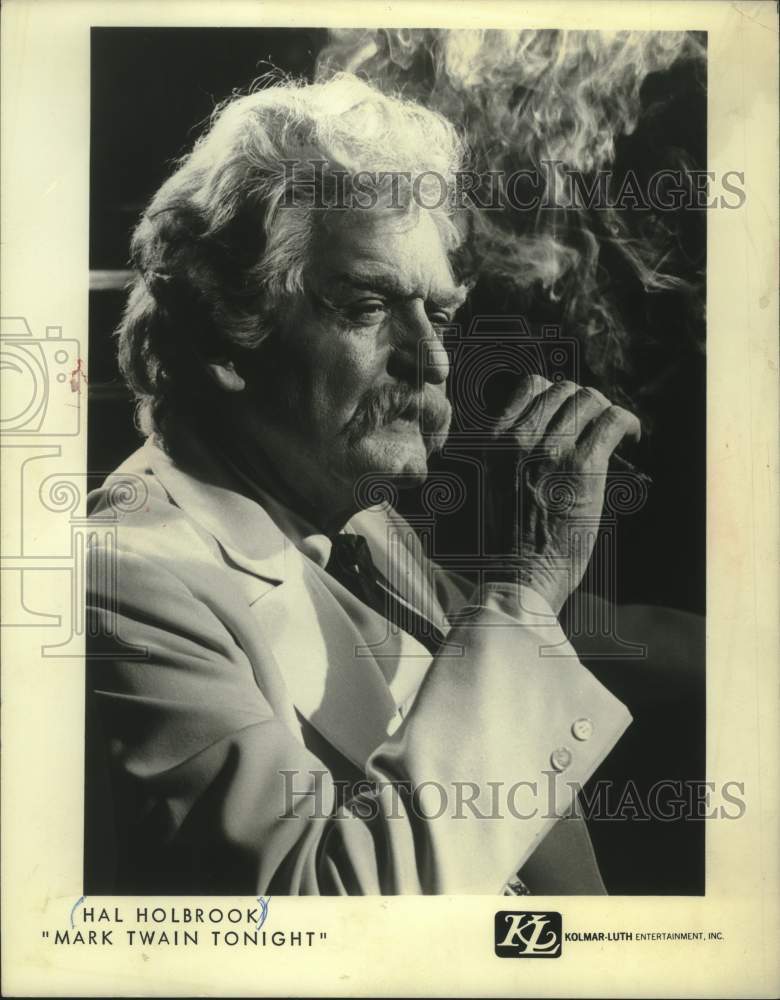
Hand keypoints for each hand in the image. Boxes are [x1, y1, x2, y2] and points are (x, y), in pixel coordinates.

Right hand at [484, 375, 640, 614]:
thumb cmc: (508, 541)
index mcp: (493, 440)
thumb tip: (550, 429)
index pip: (530, 386)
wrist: (519, 576)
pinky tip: (632, 438)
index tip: (570, 414)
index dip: (557, 395)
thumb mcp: (494, 483)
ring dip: (605, 411)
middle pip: (562, 389)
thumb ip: (513, 452)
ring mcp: (551, 450)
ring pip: (588, 399)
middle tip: (596, 426)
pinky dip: (627, 423)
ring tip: (615, 433)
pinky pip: (612, 421)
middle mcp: (519, 437)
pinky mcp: (583, 466)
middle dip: (584, 403)